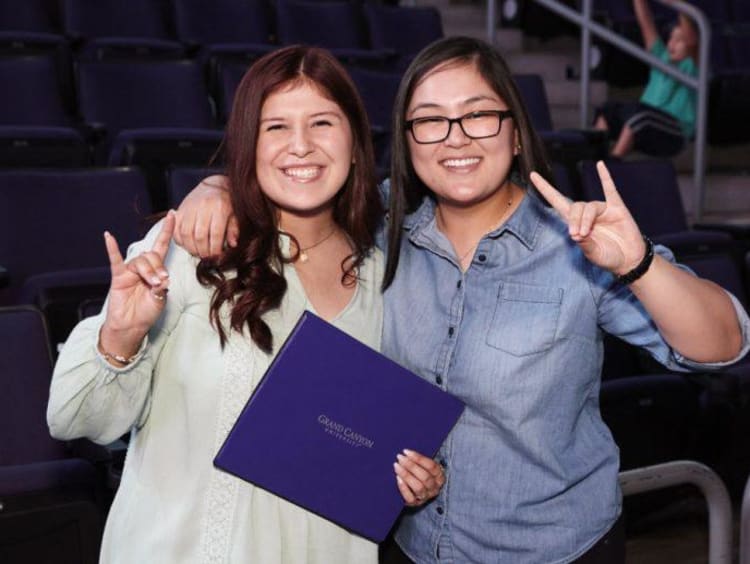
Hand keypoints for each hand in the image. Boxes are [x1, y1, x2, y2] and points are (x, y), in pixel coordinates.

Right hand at [100, 211, 174, 357]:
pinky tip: (108, 236)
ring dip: (148, 271)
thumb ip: (161, 288)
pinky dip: (112, 248)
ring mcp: (130, 271)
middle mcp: (143, 267)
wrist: (131, 327)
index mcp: (156, 270)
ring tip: (153, 284)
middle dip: (158, 267)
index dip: (168, 231)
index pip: (163, 246)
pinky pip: (115, 260)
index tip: (174, 215)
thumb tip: (162, 279)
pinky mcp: (118, 277)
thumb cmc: (146, 313)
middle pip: (152, 256)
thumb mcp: (160, 300)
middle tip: (161, 282)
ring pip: (140, 261)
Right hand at [174, 174, 237, 257]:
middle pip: (199, 236)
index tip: (216, 256)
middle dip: (203, 251)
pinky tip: (188, 244)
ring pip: (186, 234)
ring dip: (191, 247)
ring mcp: (190, 207)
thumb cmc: (227, 202)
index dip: (215, 249)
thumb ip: (234, 229)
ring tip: (198, 252)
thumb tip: (232, 245)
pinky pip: (176, 229)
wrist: (214, 184)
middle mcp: (203, 206)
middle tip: (207, 257)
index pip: (215, 234)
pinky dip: (180, 240)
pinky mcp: (180, 209)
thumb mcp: (235, 214)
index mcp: (219, 207)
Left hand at [394, 449, 445, 506]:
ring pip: (418, 487)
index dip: (418, 458)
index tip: (406, 451)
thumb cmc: (419, 473)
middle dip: (411, 465)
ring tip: (397, 466)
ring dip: (406, 475)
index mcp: (439, 476)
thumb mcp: (424, 466)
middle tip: (400, 458)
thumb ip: (419, 461)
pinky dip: (404, 488)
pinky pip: (410, 498)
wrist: (415, 490)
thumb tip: (407, 452)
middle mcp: (434, 487)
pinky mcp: (416, 503)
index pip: (431, 466)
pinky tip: (398, 478)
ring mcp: (426, 496)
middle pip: (425, 477)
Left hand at [530, 161, 646, 275]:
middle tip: (577, 235)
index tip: (532, 175)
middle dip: (573, 220)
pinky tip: (600, 165)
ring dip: (585, 219)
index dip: (545, 189)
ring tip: (586, 233)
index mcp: (576, 223)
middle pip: (574, 207)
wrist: (629, 260)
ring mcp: (602, 210)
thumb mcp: (592, 254)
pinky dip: (605, 177)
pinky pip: (610, 190)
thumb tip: (576, 234)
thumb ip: (584, 244)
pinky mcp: (617, 208)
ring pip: (589, 207)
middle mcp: (587, 214)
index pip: (557, 202)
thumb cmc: (608, 257)